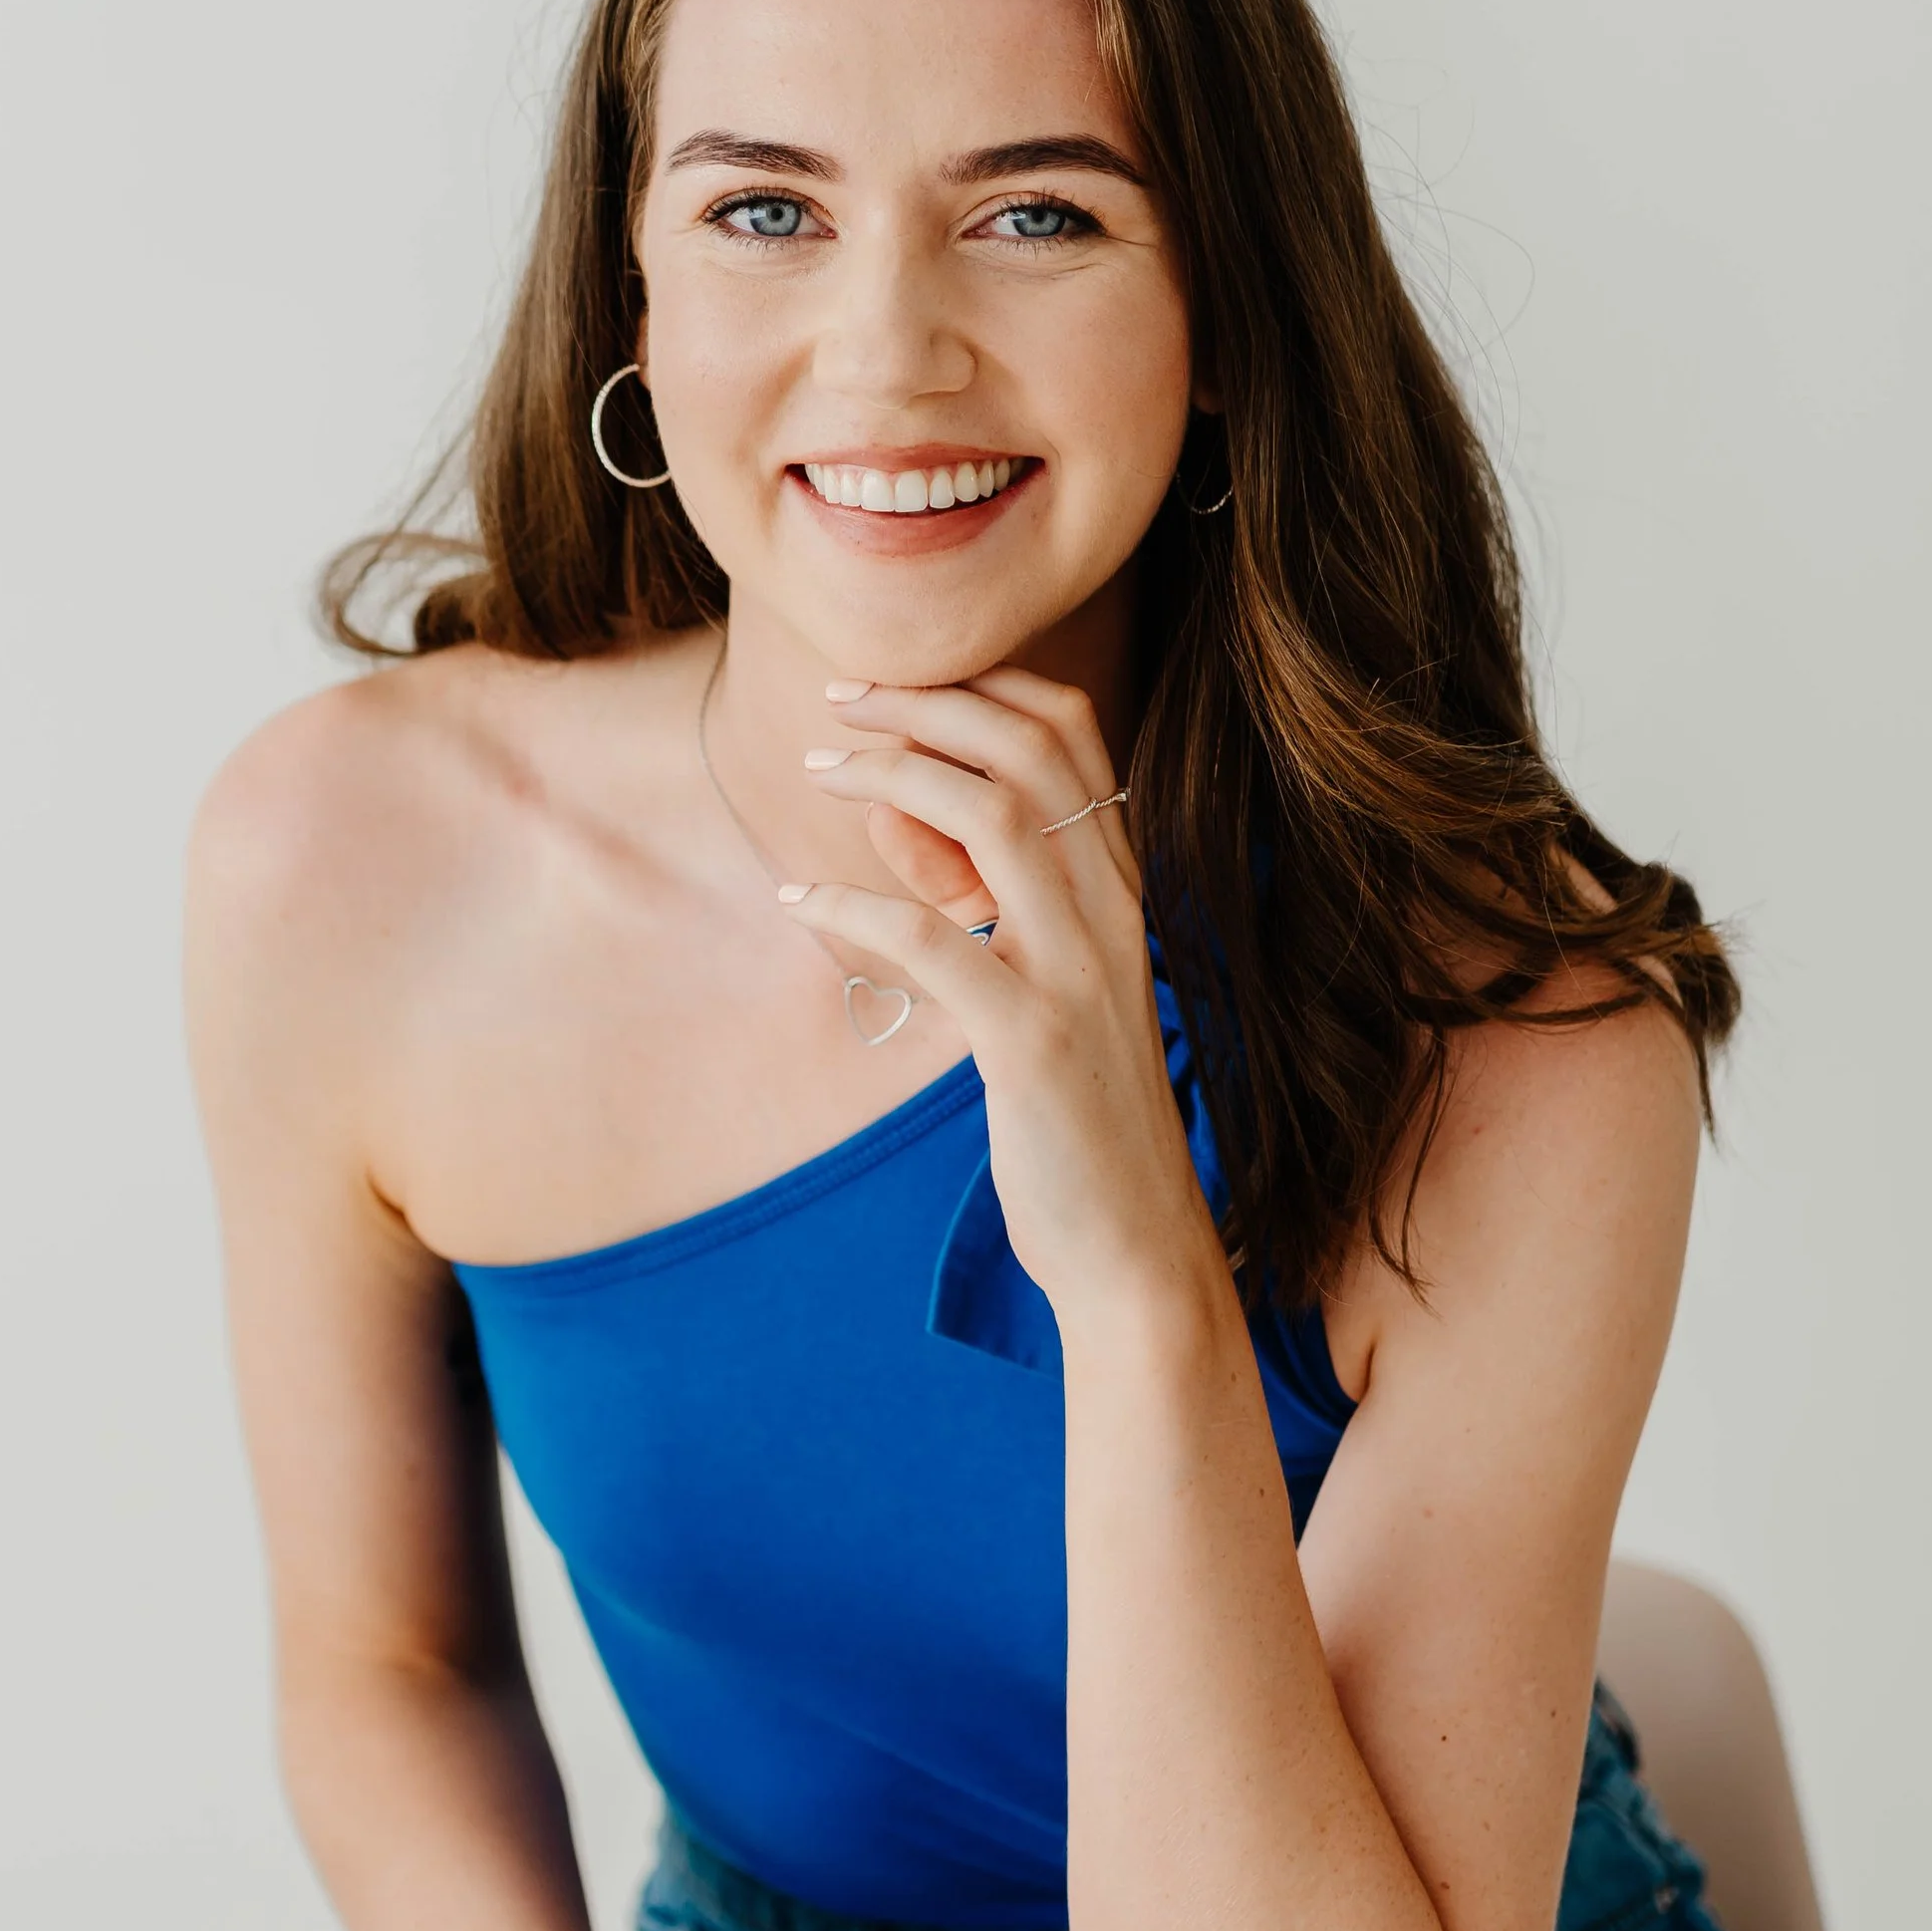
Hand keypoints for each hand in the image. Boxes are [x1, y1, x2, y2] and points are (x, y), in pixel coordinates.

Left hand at [787, 668, 1220, 1319]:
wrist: (1136, 1246)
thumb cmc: (1077, 1118)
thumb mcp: (1040, 986)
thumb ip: (982, 903)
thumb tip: (893, 826)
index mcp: (1122, 891)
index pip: (1074, 733)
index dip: (984, 684)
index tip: (899, 684)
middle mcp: (1114, 913)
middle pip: (1031, 748)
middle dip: (927, 703)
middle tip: (839, 700)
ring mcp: (1079, 973)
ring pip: (994, 817)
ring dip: (892, 774)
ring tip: (816, 766)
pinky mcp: (1030, 1041)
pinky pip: (930, 941)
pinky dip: (852, 904)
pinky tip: (795, 894)